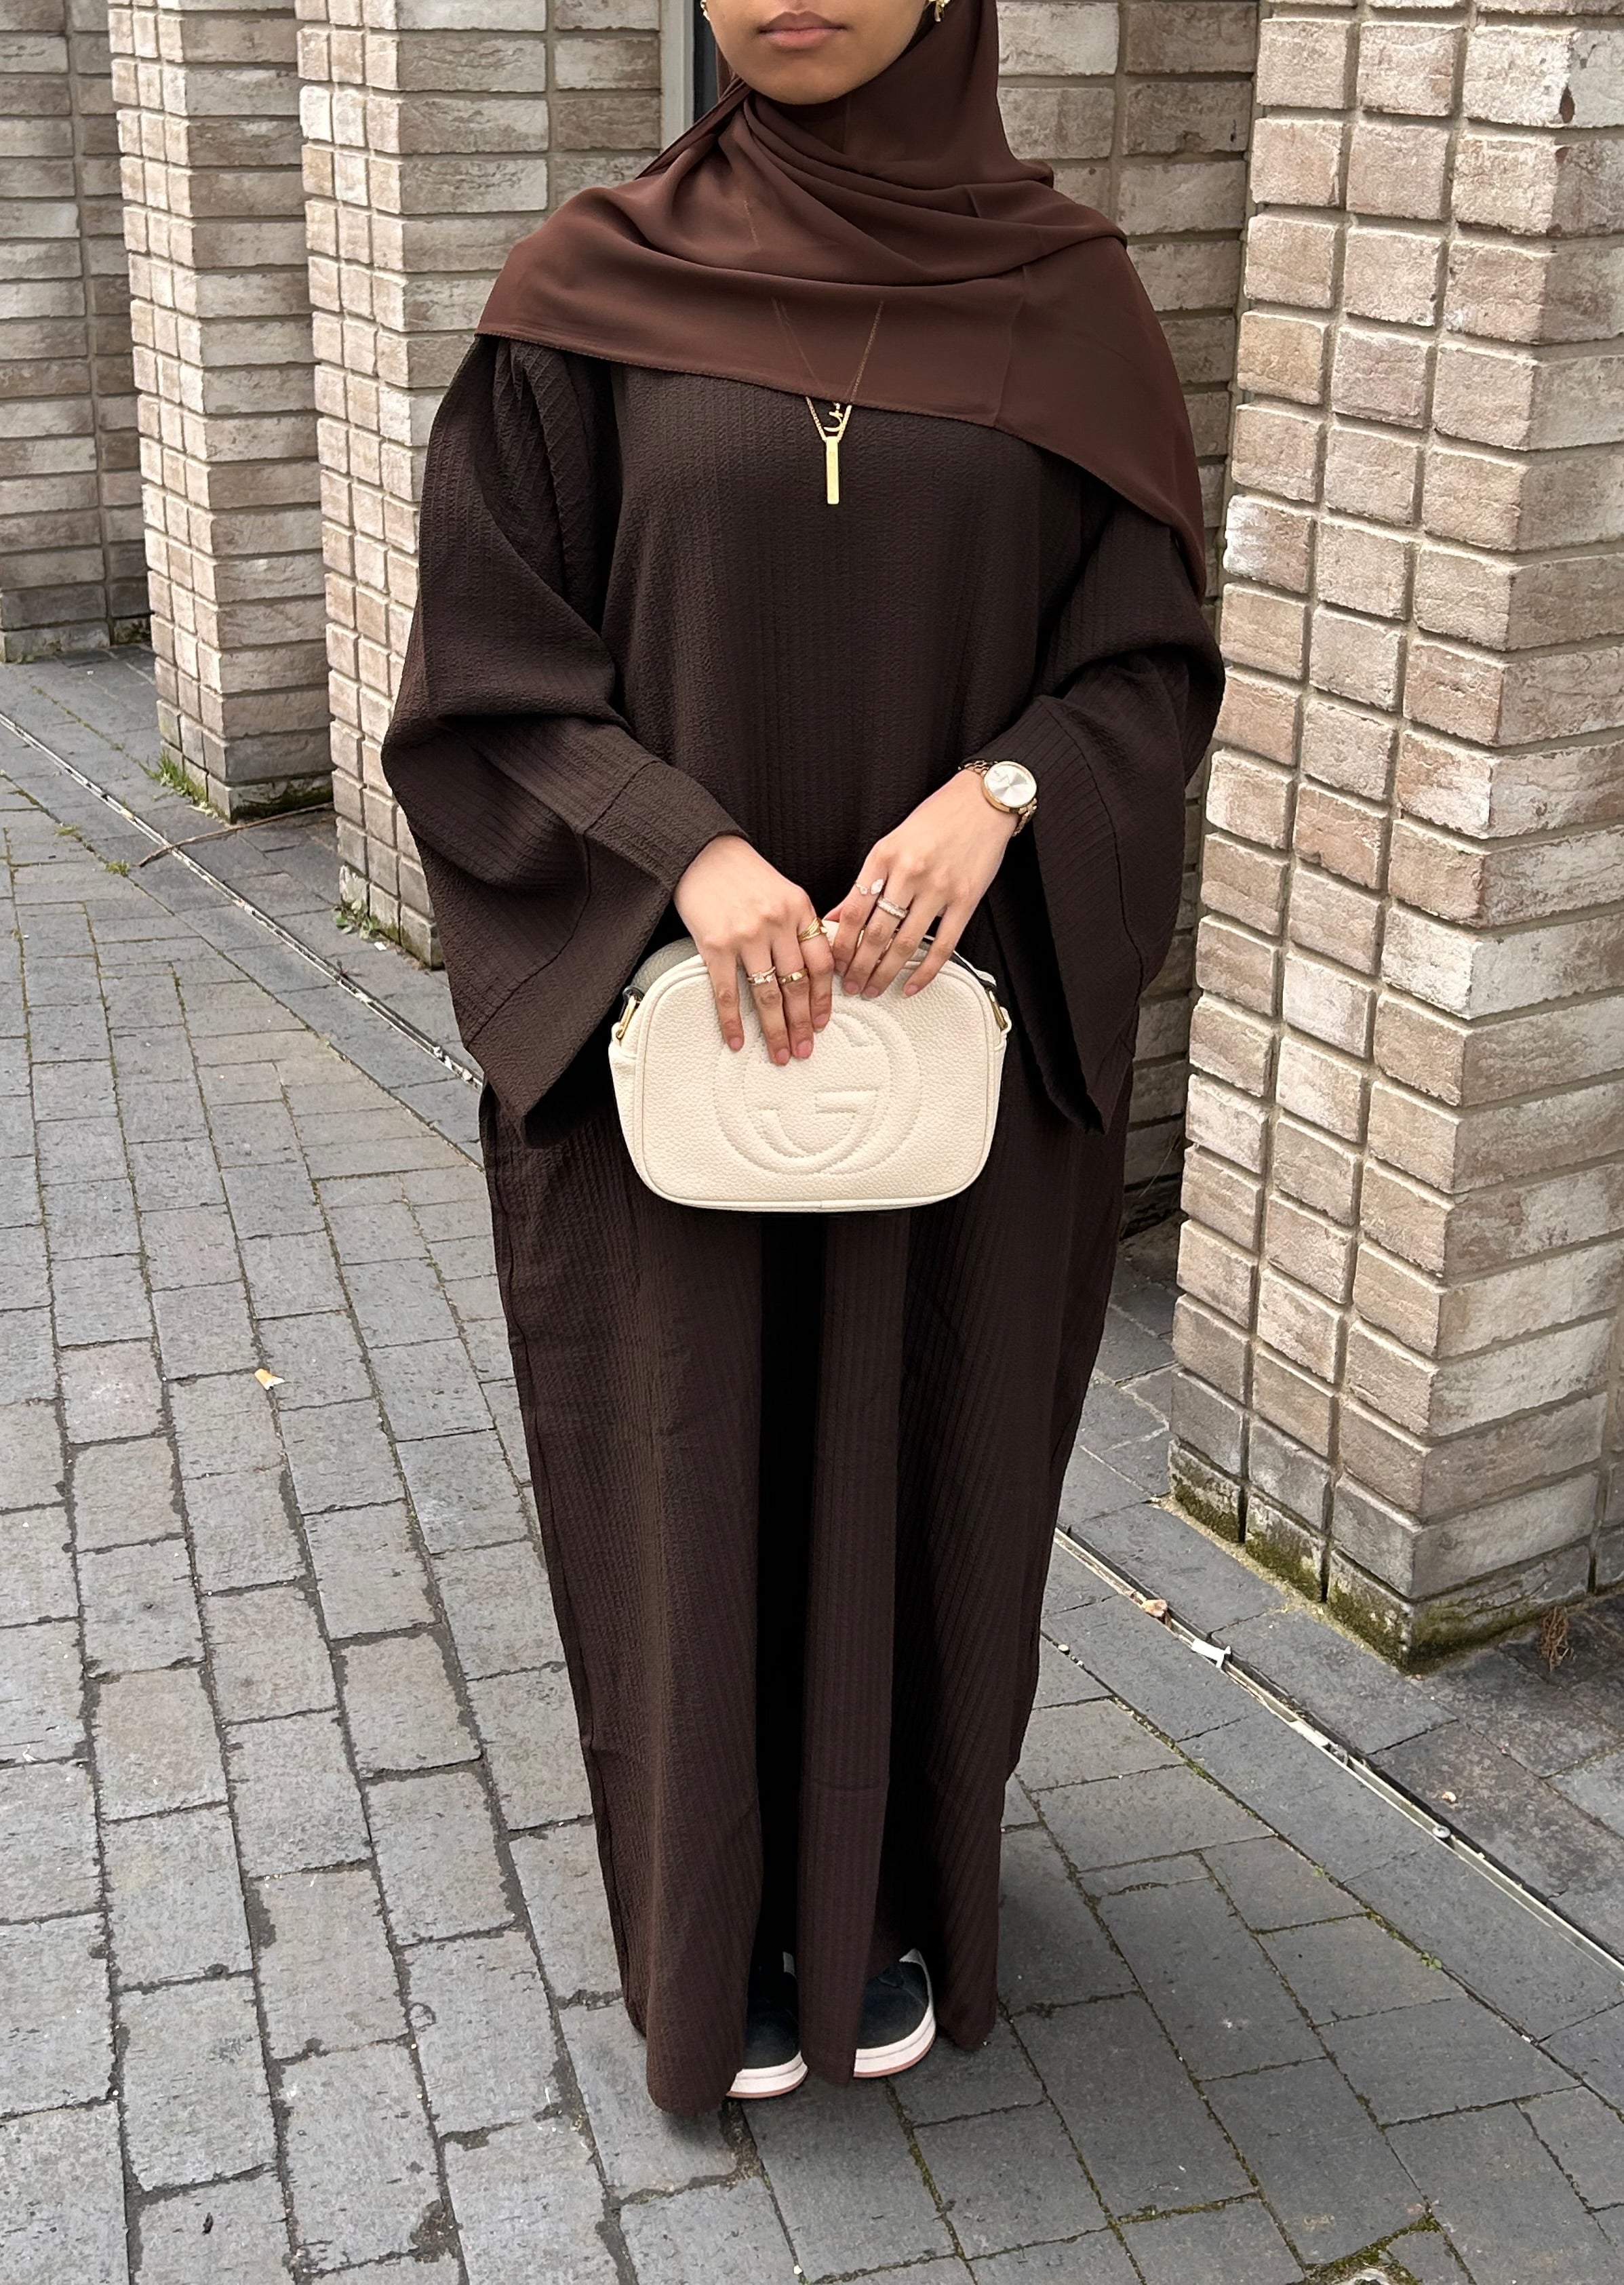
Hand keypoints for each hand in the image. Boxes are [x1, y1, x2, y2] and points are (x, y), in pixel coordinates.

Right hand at [674, 835, 834, 1064]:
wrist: (702, 852)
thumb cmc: (741, 872)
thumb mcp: (784, 892)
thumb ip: (800, 926)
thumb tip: (812, 968)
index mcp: (799, 910)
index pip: (822, 964)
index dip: (824, 998)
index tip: (823, 1021)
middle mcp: (777, 923)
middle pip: (797, 986)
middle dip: (802, 1024)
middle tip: (804, 1047)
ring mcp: (746, 935)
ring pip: (768, 994)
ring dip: (775, 1029)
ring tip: (780, 1051)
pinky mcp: (715, 945)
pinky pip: (728, 992)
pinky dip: (733, 1020)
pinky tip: (737, 1038)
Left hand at [830, 772, 1016, 999]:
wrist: (981, 802)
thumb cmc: (937, 818)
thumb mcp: (891, 842)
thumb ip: (867, 880)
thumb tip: (838, 914)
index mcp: (884, 856)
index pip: (853, 910)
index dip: (840, 944)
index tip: (834, 963)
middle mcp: (909, 872)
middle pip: (875, 933)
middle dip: (858, 967)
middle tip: (850, 985)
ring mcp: (938, 887)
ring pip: (904, 943)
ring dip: (885, 973)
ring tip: (873, 988)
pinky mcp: (965, 899)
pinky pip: (943, 945)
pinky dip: (925, 971)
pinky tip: (912, 984)